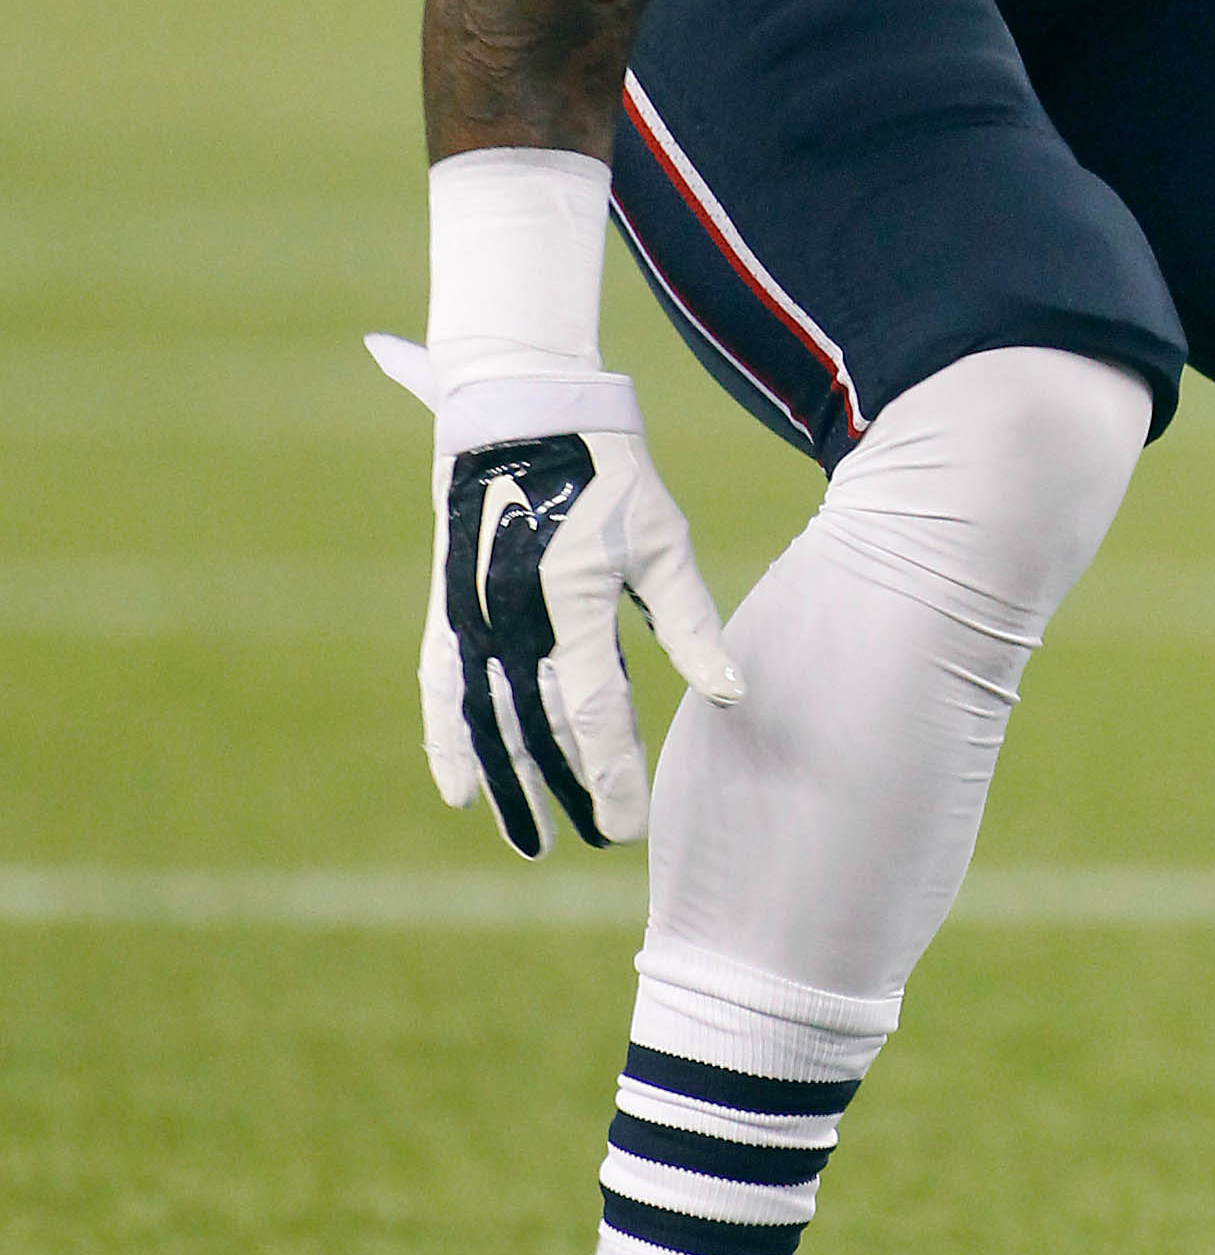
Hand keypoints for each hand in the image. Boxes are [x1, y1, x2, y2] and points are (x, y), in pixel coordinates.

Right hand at [367, 338, 739, 858]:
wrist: (519, 410)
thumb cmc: (608, 471)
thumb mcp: (662, 540)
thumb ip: (690, 623)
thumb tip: (731, 695)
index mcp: (572, 602)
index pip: (595, 712)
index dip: (612, 774)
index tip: (630, 828)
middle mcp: (512, 618)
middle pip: (538, 728)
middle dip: (566, 790)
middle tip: (592, 844)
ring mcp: (472, 615)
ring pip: (486, 721)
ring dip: (506, 782)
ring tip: (528, 840)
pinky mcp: (448, 608)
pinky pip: (443, 689)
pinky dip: (448, 741)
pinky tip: (460, 790)